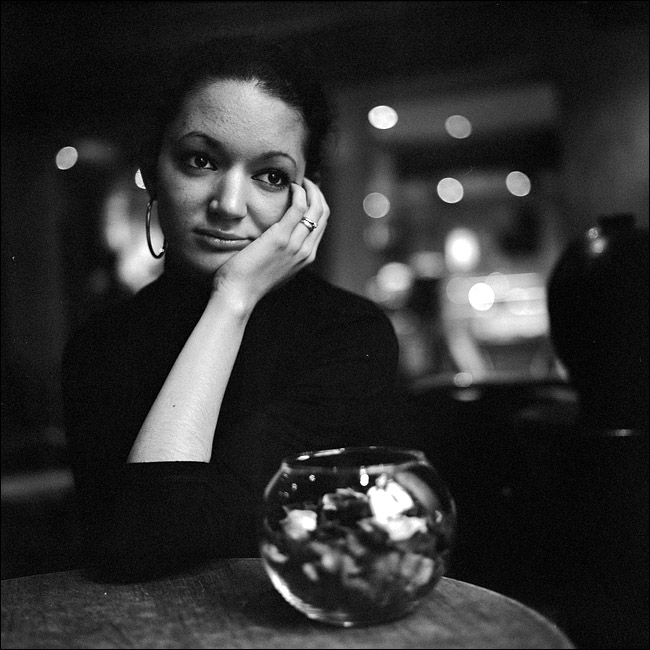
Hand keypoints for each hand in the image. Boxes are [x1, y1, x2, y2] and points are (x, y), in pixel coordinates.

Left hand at [212, 178, 329, 308]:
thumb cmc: (248, 282)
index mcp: (305, 258)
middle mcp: (306, 251)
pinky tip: (291, 187)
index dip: (317, 205)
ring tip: (299, 181)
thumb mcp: (272, 269)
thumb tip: (274, 243)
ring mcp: (296, 245)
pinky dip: (299, 193)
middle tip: (305, 182)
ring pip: (316, 209)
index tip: (307, 193)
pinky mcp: (281, 238)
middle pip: (323, 215)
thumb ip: (280, 255)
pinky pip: (299, 208)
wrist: (239, 295)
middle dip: (318, 194)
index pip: (321, 225)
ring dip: (311, 190)